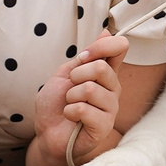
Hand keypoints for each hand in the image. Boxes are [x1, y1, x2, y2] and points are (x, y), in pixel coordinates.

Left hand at [32, 33, 128, 165]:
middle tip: (70, 88)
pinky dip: (70, 111)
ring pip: (90, 89)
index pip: (120, 48)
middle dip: (77, 76)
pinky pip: (85, 109)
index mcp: (105, 74)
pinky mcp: (104, 126)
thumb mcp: (65, 74)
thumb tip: (106, 32)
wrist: (46, 133)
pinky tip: (72, 118)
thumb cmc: (56, 104)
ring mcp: (111, 108)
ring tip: (70, 105)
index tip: (84, 56)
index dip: (102, 46)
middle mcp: (113, 89)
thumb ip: (85, 57)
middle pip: (102, 68)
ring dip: (71, 97)